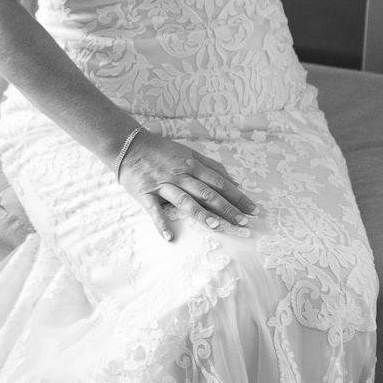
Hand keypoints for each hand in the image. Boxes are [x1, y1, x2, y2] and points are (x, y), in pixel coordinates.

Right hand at [117, 130, 256, 241]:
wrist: (129, 146)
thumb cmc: (162, 151)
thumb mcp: (189, 153)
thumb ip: (211, 166)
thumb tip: (234, 180)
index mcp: (192, 165)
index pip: (220, 182)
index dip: (237, 196)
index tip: (252, 209)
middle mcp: (180, 175)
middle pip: (206, 192)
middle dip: (225, 208)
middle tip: (242, 222)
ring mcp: (163, 185)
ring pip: (184, 199)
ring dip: (199, 213)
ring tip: (214, 226)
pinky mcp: (145, 194)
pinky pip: (154, 210)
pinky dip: (161, 223)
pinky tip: (169, 237)